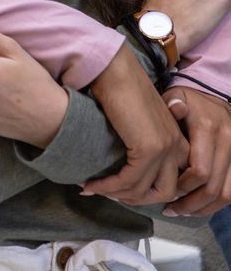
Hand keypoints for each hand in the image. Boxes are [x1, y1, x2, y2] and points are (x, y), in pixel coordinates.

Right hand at [81, 44, 188, 203]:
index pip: (170, 182)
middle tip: (107, 194)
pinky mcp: (149, 149)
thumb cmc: (120, 91)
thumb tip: (126, 171)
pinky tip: (91, 184)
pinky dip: (108, 186)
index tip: (118, 192)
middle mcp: (177, 146)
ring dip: (115, 194)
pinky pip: (129, 181)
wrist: (114, 71)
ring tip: (92, 188)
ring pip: (142, 190)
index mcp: (178, 140)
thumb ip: (143, 145)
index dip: (145, 193)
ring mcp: (165, 148)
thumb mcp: (139, 123)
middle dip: (133, 199)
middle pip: (162, 192)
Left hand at [161, 87, 230, 215]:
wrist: (216, 102)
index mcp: (210, 127)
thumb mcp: (179, 95)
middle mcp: (228, 142)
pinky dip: (216, 204)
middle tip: (171, 208)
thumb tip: (176, 108)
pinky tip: (200, 207)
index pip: (200, 169)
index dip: (183, 186)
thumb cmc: (191, 102)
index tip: (167, 189)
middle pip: (212, 186)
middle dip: (190, 202)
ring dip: (204, 208)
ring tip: (184, 211)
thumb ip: (173, 103)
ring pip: (225, 194)